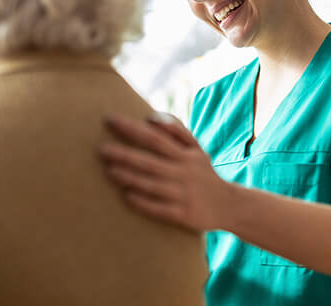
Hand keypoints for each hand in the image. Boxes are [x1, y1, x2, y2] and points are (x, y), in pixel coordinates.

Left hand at [99, 113, 233, 231]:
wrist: (228, 205)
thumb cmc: (204, 173)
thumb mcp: (196, 150)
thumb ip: (177, 131)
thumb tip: (152, 117)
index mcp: (185, 155)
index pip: (156, 138)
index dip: (133, 128)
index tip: (110, 120)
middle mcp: (184, 173)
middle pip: (151, 161)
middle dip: (126, 154)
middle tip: (101, 149)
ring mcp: (183, 194)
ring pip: (153, 185)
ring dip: (131, 177)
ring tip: (109, 171)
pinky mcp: (183, 214)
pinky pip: (160, 209)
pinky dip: (144, 203)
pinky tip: (127, 197)